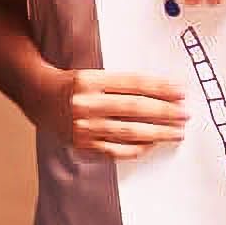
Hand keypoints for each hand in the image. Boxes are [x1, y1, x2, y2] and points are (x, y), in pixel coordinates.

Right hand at [36, 69, 186, 160]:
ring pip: (128, 131)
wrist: (40, 98)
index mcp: (90, 80)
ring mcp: (83, 126)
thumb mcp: (95, 74)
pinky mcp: (83, 144)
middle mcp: (86, 104)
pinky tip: (153, 144)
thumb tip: (163, 92)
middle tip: (185, 114)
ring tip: (176, 132)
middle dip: (165, 111)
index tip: (180, 92)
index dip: (160, 88)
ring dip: (157, 133)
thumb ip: (123, 84)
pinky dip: (137, 148)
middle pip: (134, 108)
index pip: (133, 84)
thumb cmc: (75, 85)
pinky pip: (116, 150)